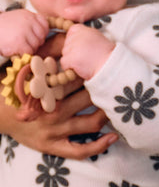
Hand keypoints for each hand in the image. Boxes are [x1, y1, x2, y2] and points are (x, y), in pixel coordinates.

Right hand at [0, 9, 48, 56]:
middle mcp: (28, 21)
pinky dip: (23, 53)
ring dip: (29, 48)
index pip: (45, 24)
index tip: (34, 35)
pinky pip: (29, 51)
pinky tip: (15, 49)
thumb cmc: (2, 27)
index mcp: (28, 14)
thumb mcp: (16, 18)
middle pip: (42, 36)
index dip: (41, 32)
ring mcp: (24, 31)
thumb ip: (30, 22)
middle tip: (23, 42)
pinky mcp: (20, 42)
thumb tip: (44, 33)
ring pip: (36, 45)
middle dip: (35, 42)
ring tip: (17, 45)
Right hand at [0, 33, 117, 158]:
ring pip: (91, 122)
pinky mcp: (53, 147)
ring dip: (108, 113)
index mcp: (45, 91)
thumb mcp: (24, 69)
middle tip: (119, 83)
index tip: (105, 66)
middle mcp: (52, 112)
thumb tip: (68, 35)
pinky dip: (99, 146)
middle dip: (104, 90)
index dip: (93, 71)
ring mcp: (54, 132)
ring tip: (119, 104)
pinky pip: (80, 151)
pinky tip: (114, 137)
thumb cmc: (12, 88)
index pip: (76, 79)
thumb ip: (45, 55)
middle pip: (88, 99)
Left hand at [60, 24, 114, 80]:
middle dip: (74, 51)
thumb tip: (72, 36)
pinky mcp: (69, 59)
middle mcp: (74, 36)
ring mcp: (70, 48)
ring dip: (73, 60)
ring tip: (87, 61)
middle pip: (66, 45)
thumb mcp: (95, 36)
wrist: (111, 64)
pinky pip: (65, 64)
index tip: (86, 46)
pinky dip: (72, 68)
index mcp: (80, 28)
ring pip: (65, 55)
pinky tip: (83, 66)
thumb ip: (83, 34)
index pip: (70, 34)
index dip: (76, 42)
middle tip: (88, 54)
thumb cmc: (105, 52)